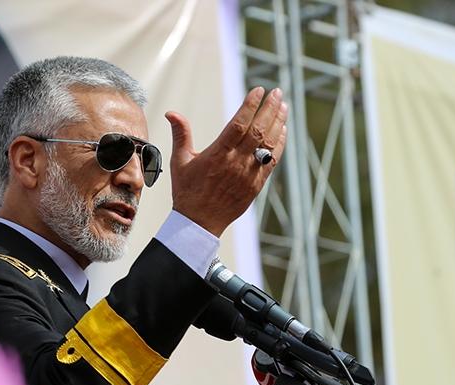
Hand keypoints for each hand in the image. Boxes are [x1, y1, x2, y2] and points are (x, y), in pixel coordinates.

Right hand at [165, 87, 287, 236]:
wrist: (199, 223)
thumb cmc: (187, 191)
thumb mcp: (180, 162)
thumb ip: (181, 135)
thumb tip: (171, 112)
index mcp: (217, 155)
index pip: (239, 123)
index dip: (250, 105)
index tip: (259, 90)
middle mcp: (235, 163)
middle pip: (258, 130)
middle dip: (269, 109)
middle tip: (277, 92)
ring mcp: (248, 174)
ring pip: (268, 144)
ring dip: (278, 123)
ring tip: (283, 106)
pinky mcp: (256, 185)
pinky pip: (272, 161)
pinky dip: (279, 144)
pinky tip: (282, 130)